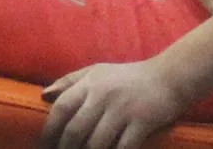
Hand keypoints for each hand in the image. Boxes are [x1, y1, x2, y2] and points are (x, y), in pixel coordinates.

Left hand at [39, 60, 188, 148]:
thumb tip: (43, 95)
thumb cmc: (128, 77)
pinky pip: (122, 147)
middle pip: (75, 130)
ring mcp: (123, 109)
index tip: (43, 145)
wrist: (169, 76)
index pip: (61, 107)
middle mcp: (103, 95)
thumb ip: (70, 81)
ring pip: (96, 143)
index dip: (49, 130)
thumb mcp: (97, 71)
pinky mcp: (143, 122)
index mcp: (90, 83)